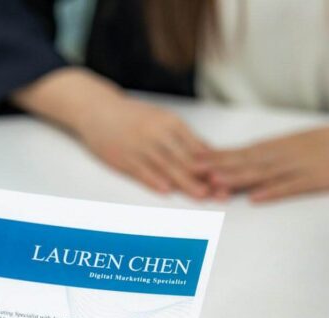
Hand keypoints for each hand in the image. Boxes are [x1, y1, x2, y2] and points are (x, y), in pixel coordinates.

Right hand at [14, 68, 213, 197]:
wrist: (97, 109)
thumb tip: (208, 154)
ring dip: (185, 182)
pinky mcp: (123, 157)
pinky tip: (166, 190)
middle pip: (186, 159)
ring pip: (167, 167)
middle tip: (223, 192)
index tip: (231, 178)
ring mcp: (140, 146)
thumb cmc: (132, 117)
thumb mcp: (161, 120)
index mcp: (171, 123)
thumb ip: (183, 138)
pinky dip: (154, 180)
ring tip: (202, 195)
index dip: (215, 165)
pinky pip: (141, 171)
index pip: (198, 148)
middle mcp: (158, 133)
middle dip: (206, 178)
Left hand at [200, 103, 328, 201]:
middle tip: (188, 172)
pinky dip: (274, 192)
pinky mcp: (317, 179)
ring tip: (214, 183)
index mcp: (276, 147)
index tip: (187, 161)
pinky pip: (292, 186)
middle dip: (215, 168)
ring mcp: (299, 167)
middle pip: (243, 162)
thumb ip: (268, 155)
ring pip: (262, 173)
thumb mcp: (295, 145)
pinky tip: (256, 198)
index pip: (238, 153)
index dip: (212, 158)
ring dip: (237, 179)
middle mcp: (282, 154)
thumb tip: (241, 163)